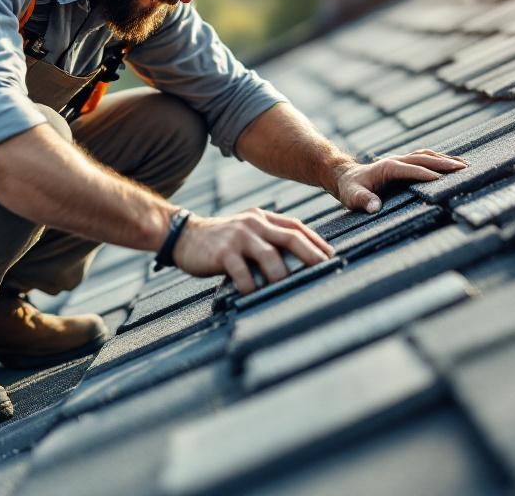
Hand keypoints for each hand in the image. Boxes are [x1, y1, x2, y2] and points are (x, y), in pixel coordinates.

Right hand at [173, 207, 334, 294]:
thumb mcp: (245, 230)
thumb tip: (298, 262)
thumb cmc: (220, 240)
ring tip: (288, 290)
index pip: (296, 227)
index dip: (316, 242)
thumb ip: (267, 238)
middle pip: (291, 238)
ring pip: (271, 258)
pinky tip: (255, 296)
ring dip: (282, 277)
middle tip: (325, 272)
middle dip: (311, 256)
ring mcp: (238, 237)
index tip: (331, 257)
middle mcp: (253, 224)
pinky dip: (253, 288)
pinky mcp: (223, 252)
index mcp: (262, 218)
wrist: (182, 236)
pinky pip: (244, 274)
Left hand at [333, 149, 467, 211]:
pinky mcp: (406, 164)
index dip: (423, 174)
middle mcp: (397, 160)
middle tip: (463, 169)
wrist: (346, 177)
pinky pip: (426, 159)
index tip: (440, 179)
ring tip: (465, 165)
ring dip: (446, 160)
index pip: (409, 169)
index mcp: (387, 167)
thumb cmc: (351, 189)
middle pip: (423, 159)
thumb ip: (363, 201)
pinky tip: (454, 164)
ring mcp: (402, 160)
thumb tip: (374, 208)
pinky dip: (441, 160)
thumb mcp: (352, 197)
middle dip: (443, 164)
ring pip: (427, 156)